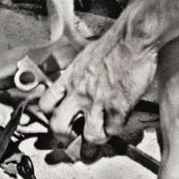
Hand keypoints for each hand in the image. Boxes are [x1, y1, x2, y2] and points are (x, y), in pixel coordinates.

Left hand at [38, 22, 157, 144]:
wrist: (132, 39)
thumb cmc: (113, 42)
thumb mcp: (85, 56)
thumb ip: (79, 73)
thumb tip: (81, 81)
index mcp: (69, 78)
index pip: (46, 104)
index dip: (49, 115)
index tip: (57, 117)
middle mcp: (79, 93)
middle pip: (59, 127)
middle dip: (65, 137)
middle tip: (73, 138)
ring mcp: (98, 103)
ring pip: (89, 136)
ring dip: (95, 139)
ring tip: (99, 137)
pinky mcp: (118, 108)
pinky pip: (113, 130)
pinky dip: (116, 130)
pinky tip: (118, 124)